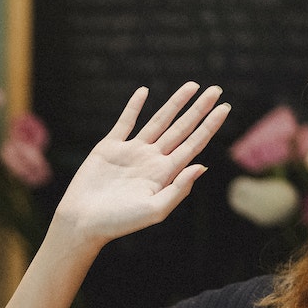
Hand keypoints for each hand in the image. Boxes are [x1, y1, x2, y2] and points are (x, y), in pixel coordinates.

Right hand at [52, 83, 228, 249]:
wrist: (82, 221)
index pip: (193, 144)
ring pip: (158, 121)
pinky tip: (144, 91)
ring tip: (192, 85)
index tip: (225, 108)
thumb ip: (178, 189)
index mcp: (164, 174)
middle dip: (199, 110)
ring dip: (175, 103)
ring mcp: (131, 152)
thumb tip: (202, 166)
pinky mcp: (109, 148)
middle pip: (181, 129)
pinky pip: (125, 122)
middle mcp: (151, 160)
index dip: (209, 126)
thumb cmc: (118, 222)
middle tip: (216, 90)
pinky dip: (134, 106)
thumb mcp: (154, 210)